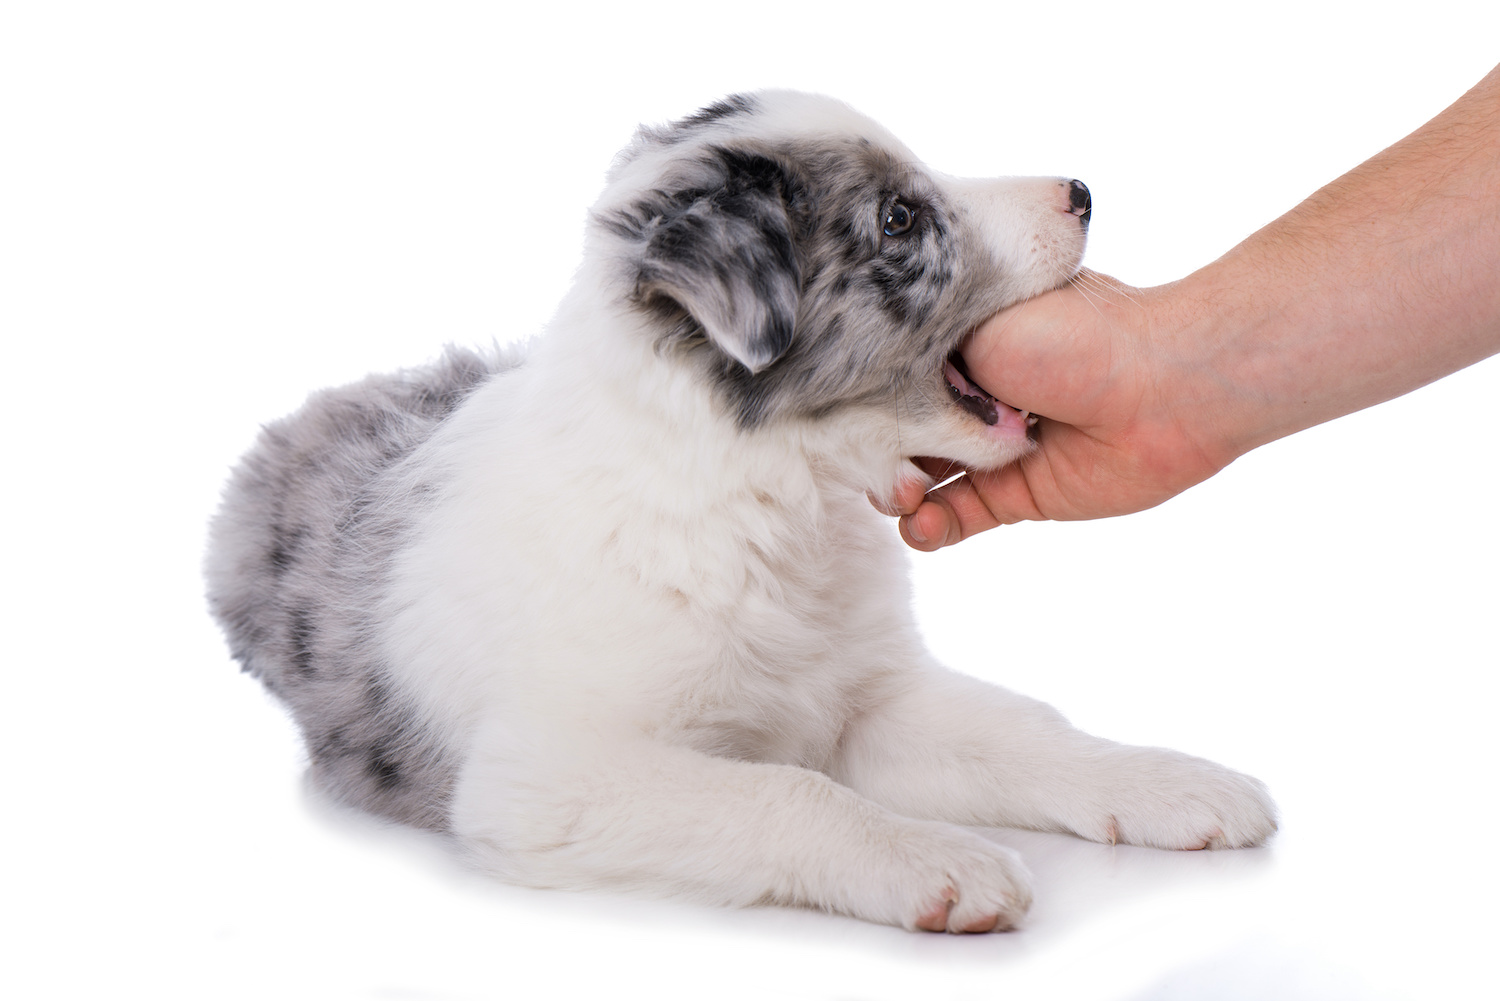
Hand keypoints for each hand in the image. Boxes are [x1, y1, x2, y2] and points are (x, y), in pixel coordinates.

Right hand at [891, 274, 1231, 549]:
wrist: (1166, 382)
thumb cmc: (1076, 332)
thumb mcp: (977, 323)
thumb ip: (918, 359)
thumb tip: (871, 394)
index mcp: (959, 339)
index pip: (890, 376)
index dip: (862, 401)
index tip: (839, 419)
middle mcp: (971, 394)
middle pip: (900, 432)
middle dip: (878, 453)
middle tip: (876, 464)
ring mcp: (992, 448)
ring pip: (925, 480)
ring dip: (902, 495)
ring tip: (903, 498)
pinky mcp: (1018, 494)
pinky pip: (961, 518)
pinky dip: (934, 528)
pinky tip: (922, 525)